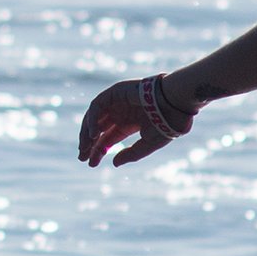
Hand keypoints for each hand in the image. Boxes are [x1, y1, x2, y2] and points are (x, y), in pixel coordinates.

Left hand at [77, 73, 192, 166]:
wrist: (174, 104)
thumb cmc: (166, 124)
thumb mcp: (147, 144)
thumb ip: (131, 154)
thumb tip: (113, 163)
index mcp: (129, 123)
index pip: (108, 138)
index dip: (98, 151)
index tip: (90, 164)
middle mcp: (121, 112)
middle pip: (98, 129)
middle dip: (89, 144)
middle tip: (82, 157)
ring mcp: (117, 101)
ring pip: (94, 117)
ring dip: (86, 132)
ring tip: (85, 148)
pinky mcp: (115, 91)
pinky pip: (97, 105)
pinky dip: (92, 119)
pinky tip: (93, 134)